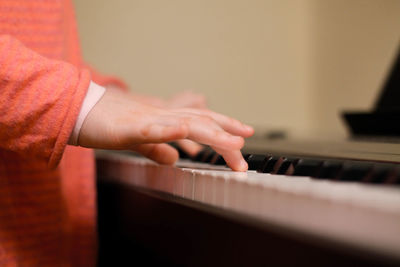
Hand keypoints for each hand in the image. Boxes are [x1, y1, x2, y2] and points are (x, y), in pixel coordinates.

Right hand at [79, 89, 253, 170]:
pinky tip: (186, 131)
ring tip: (232, 143)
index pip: (200, 121)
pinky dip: (171, 130)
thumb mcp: (138, 139)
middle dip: (226, 135)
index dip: (223, 127)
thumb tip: (175, 160)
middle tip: (245, 148)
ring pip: (185, 124)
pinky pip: (152, 128)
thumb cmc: (106, 123)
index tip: (242, 138)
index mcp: (165, 119)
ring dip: (211, 133)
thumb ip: (158, 148)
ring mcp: (148, 119)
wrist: (78, 109)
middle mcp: (162, 115)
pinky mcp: (129, 127)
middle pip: (201, 122)